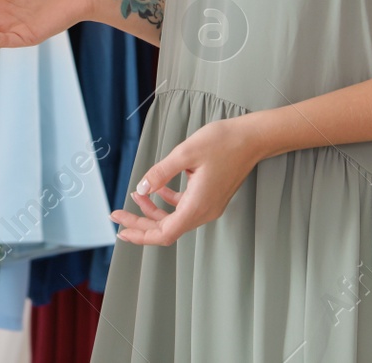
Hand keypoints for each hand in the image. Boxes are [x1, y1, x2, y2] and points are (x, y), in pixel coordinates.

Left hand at [110, 118, 256, 245]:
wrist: (253, 138)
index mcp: (197, 206)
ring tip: (135, 197)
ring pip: (175, 218)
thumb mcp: (185, 153)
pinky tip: (157, 189)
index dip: (140, 234)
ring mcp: (209, 206)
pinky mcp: (211, 198)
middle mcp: (204, 212)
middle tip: (118, 215)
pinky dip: (168, 202)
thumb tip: (141, 189)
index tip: (121, 229)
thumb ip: (160, 173)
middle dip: (140, 223)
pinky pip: (184, 207)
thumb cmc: (223, 142)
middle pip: (166, 229)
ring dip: (153, 212)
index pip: (164, 233)